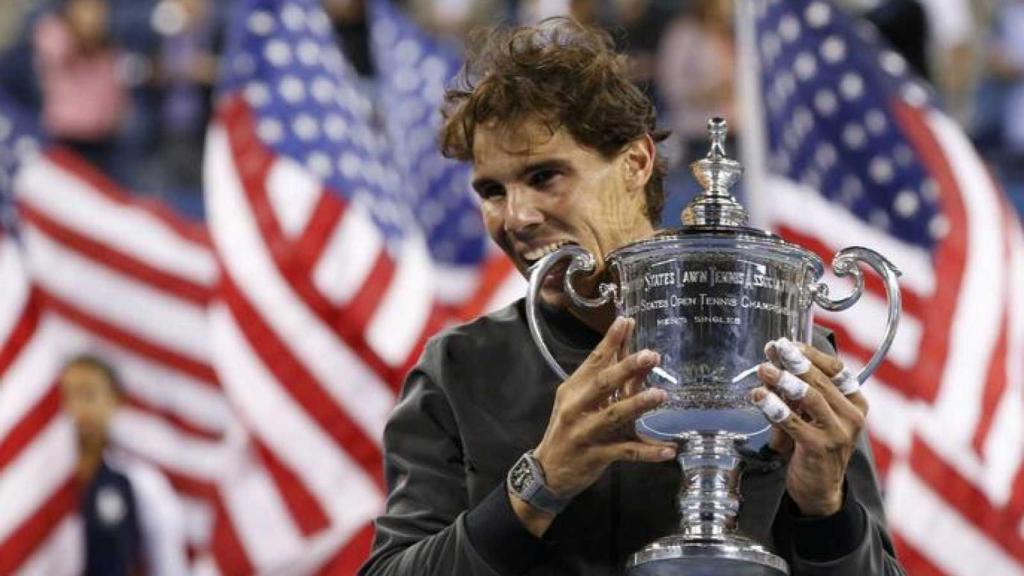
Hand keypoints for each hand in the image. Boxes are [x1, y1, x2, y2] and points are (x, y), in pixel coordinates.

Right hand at [533, 316, 676, 497]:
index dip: (609, 341)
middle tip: (651, 355)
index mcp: (573, 390)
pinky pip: (625, 452)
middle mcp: (576, 408)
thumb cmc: (569, 429)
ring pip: (614, 415)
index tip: (626, 322)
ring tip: (661, 395)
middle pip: (602, 384)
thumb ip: (607, 382)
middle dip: (626, 368)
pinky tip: (668, 450)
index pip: (592, 361)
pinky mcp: (596, 456)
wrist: (548, 471)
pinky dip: (648, 452)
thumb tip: (637, 356)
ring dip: (638, 404)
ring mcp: (585, 432)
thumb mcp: (581, 402)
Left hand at [752, 339, 867, 516]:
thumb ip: (796, 391)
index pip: (836, 369)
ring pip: (810, 398)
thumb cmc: (813, 445)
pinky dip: (775, 407)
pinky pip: (794, 422)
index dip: (810, 354)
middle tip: (774, 349)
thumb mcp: (810, 415)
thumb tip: (771, 361)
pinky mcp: (820, 448)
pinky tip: (760, 397)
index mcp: (855, 403)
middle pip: (821, 380)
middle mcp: (852, 416)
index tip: (788, 344)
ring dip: (784, 381)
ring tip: (764, 370)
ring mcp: (839, 433)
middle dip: (794, 363)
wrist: (819, 490)